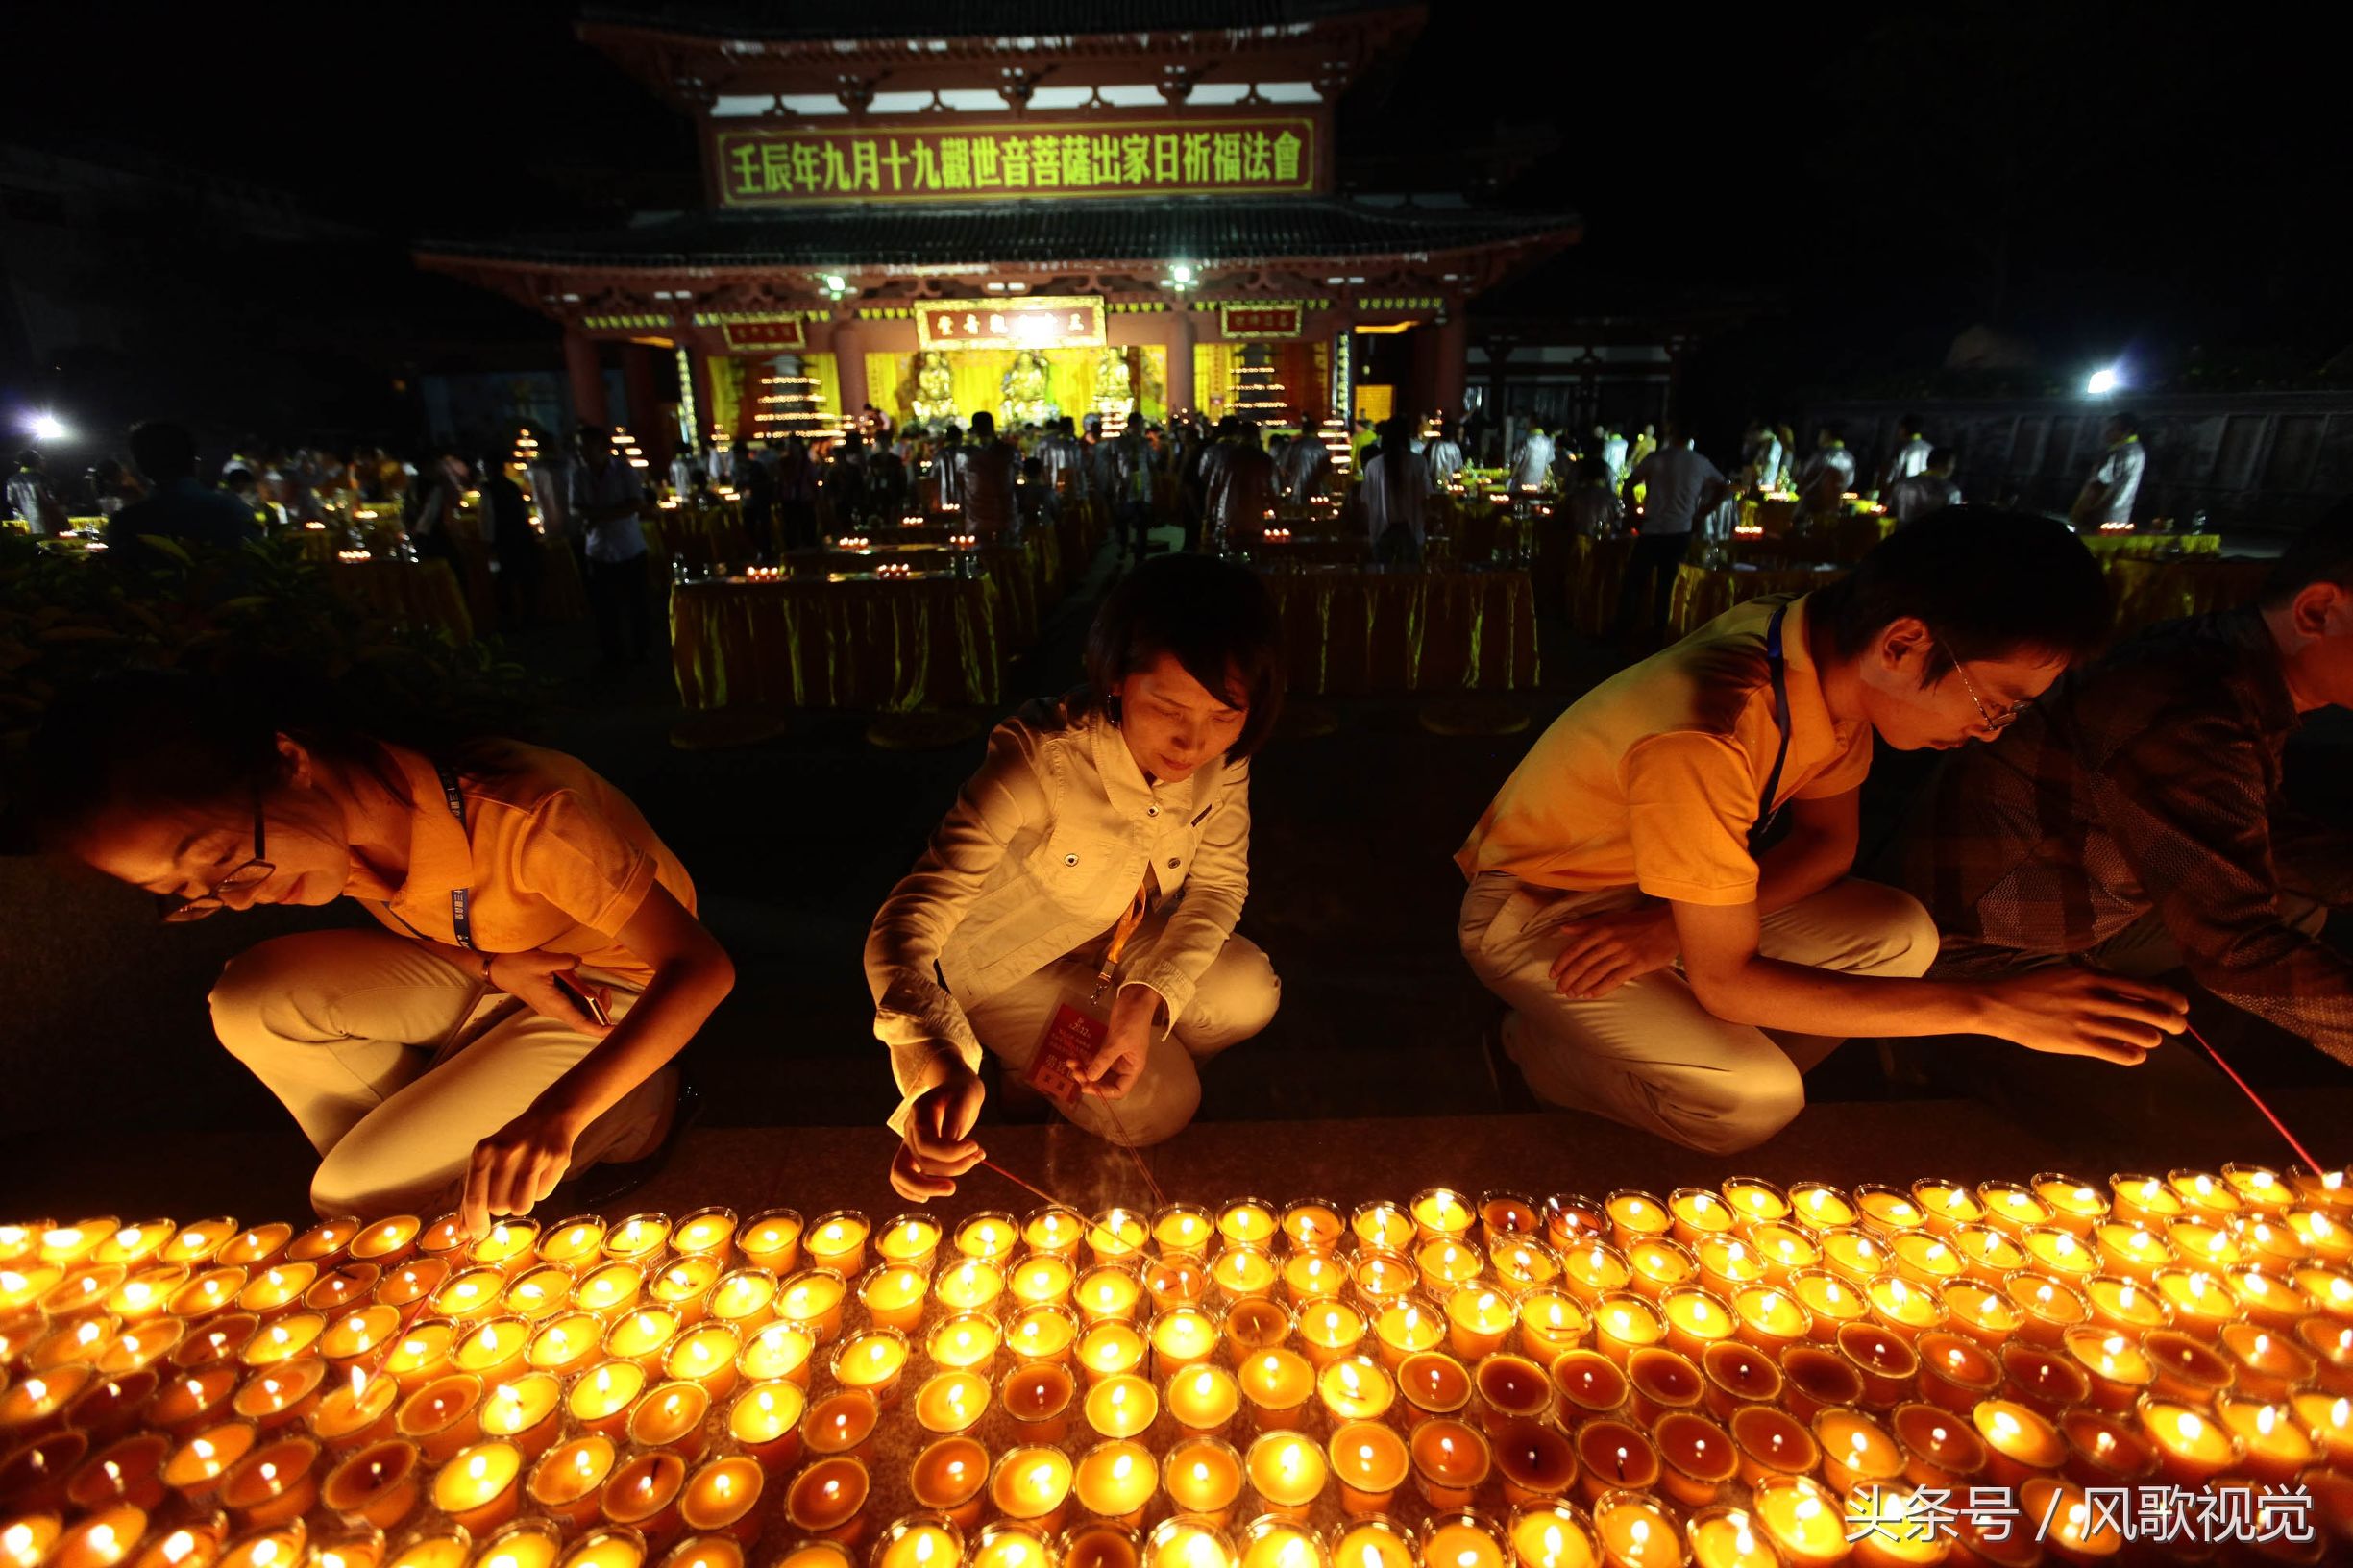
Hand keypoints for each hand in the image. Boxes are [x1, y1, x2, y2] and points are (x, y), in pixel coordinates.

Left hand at [462, 1101, 583, 1236]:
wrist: (550, 1117)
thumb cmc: (512, 1144)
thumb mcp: (487, 1160)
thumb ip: (474, 1195)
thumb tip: (463, 1232)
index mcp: (483, 1152)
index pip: (474, 1199)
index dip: (475, 1222)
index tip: (477, 1234)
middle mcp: (506, 1153)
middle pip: (497, 1207)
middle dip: (501, 1206)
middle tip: (507, 1189)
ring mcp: (533, 1156)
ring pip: (520, 1207)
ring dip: (520, 1202)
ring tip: (523, 1184)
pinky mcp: (556, 1161)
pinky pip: (542, 1196)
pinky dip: (539, 1191)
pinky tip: (540, 1174)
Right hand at [488, 951, 614, 1035]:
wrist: (496, 968)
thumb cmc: (516, 965)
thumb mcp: (543, 959)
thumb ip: (566, 961)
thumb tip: (579, 962)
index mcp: (552, 1003)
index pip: (580, 1023)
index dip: (599, 1028)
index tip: (614, 1030)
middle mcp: (552, 1009)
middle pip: (582, 1019)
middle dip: (600, 1011)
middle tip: (606, 991)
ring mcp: (550, 1006)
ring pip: (577, 1013)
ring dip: (592, 1005)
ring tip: (602, 990)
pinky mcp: (549, 1000)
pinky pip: (570, 1004)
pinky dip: (582, 999)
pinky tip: (587, 987)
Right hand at [892, 1069, 986, 1201]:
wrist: (953, 1086)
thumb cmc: (961, 1091)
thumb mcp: (965, 1098)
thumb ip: (956, 1122)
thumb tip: (955, 1151)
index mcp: (920, 1112)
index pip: (926, 1142)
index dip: (951, 1152)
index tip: (976, 1147)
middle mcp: (910, 1129)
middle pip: (918, 1160)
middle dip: (947, 1170)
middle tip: (973, 1165)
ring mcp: (909, 1142)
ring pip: (907, 1173)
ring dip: (935, 1183)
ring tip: (960, 1178)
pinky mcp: (914, 1153)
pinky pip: (900, 1177)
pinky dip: (910, 1191)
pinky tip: (928, 1197)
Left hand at [1080, 990, 1157, 1098]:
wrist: (1135, 999)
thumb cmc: (1132, 1021)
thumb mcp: (1118, 1042)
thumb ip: (1103, 1061)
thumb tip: (1090, 1078)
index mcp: (1133, 1068)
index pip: (1119, 1090)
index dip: (1103, 1092)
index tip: (1086, 1086)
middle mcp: (1124, 1065)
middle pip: (1106, 1082)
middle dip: (1090, 1080)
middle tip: (1075, 1074)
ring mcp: (1115, 1055)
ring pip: (1098, 1070)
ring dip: (1084, 1069)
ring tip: (1071, 1064)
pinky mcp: (1108, 1045)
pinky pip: (1095, 1058)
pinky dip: (1085, 1059)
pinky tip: (1073, 1057)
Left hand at [1550, 905, 1678, 999]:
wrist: (1669, 926)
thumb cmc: (1639, 922)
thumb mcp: (1612, 919)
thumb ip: (1587, 925)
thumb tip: (1564, 929)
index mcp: (1602, 929)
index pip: (1575, 949)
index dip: (1562, 963)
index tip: (1552, 974)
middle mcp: (1610, 941)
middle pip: (1583, 963)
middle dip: (1568, 978)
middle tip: (1560, 989)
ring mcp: (1623, 954)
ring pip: (1595, 973)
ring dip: (1580, 985)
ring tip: (1571, 994)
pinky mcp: (1637, 965)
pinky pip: (1614, 979)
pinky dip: (1599, 988)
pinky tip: (1590, 995)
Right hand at [1981, 966, 2189, 1064]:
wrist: (1999, 1004)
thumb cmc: (2034, 988)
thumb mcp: (2068, 974)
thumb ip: (2099, 983)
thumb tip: (2135, 994)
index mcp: (2093, 977)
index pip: (2148, 988)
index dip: (2172, 1000)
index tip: (2182, 1007)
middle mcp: (2094, 998)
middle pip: (2151, 1012)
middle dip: (2173, 1022)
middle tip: (2177, 1028)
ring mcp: (2086, 1021)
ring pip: (2140, 1034)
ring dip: (2151, 1039)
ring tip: (2148, 1040)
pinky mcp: (2076, 1043)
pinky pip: (2120, 1053)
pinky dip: (2134, 1055)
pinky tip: (2133, 1054)